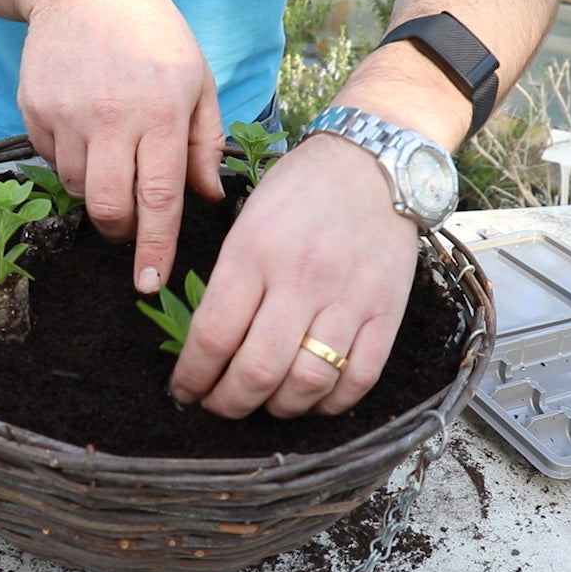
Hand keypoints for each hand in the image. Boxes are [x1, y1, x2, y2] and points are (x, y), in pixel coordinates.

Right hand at [16, 0, 224, 294]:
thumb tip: (209, 199)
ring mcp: (67, 115)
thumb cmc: (152, 34)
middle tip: (129, 228)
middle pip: (109, 207)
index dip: (156, 247)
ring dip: (96, 192)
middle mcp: (112, 118)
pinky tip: (85, 129)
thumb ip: (205, 145)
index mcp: (161, 113)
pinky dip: (70, 162)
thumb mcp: (198, 81)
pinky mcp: (35, 110)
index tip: (150, 282)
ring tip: (111, 157)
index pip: (159, 198)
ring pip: (78, 188)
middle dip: (120, 232)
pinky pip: (52, 161)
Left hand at [169, 134, 420, 418]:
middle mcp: (300, 280)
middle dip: (228, 402)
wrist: (372, 163)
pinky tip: (311, 399)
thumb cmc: (299, 191)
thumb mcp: (246, 222)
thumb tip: (207, 346)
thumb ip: (229, 282)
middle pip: (258, 370)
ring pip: (307, 382)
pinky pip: (358, 378)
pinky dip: (330, 403)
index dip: (193, 377)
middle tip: (218, 405)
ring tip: (264, 403)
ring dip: (278, 408)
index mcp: (254, 253)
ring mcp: (347, 298)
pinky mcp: (386, 311)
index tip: (184, 390)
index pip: (213, 336)